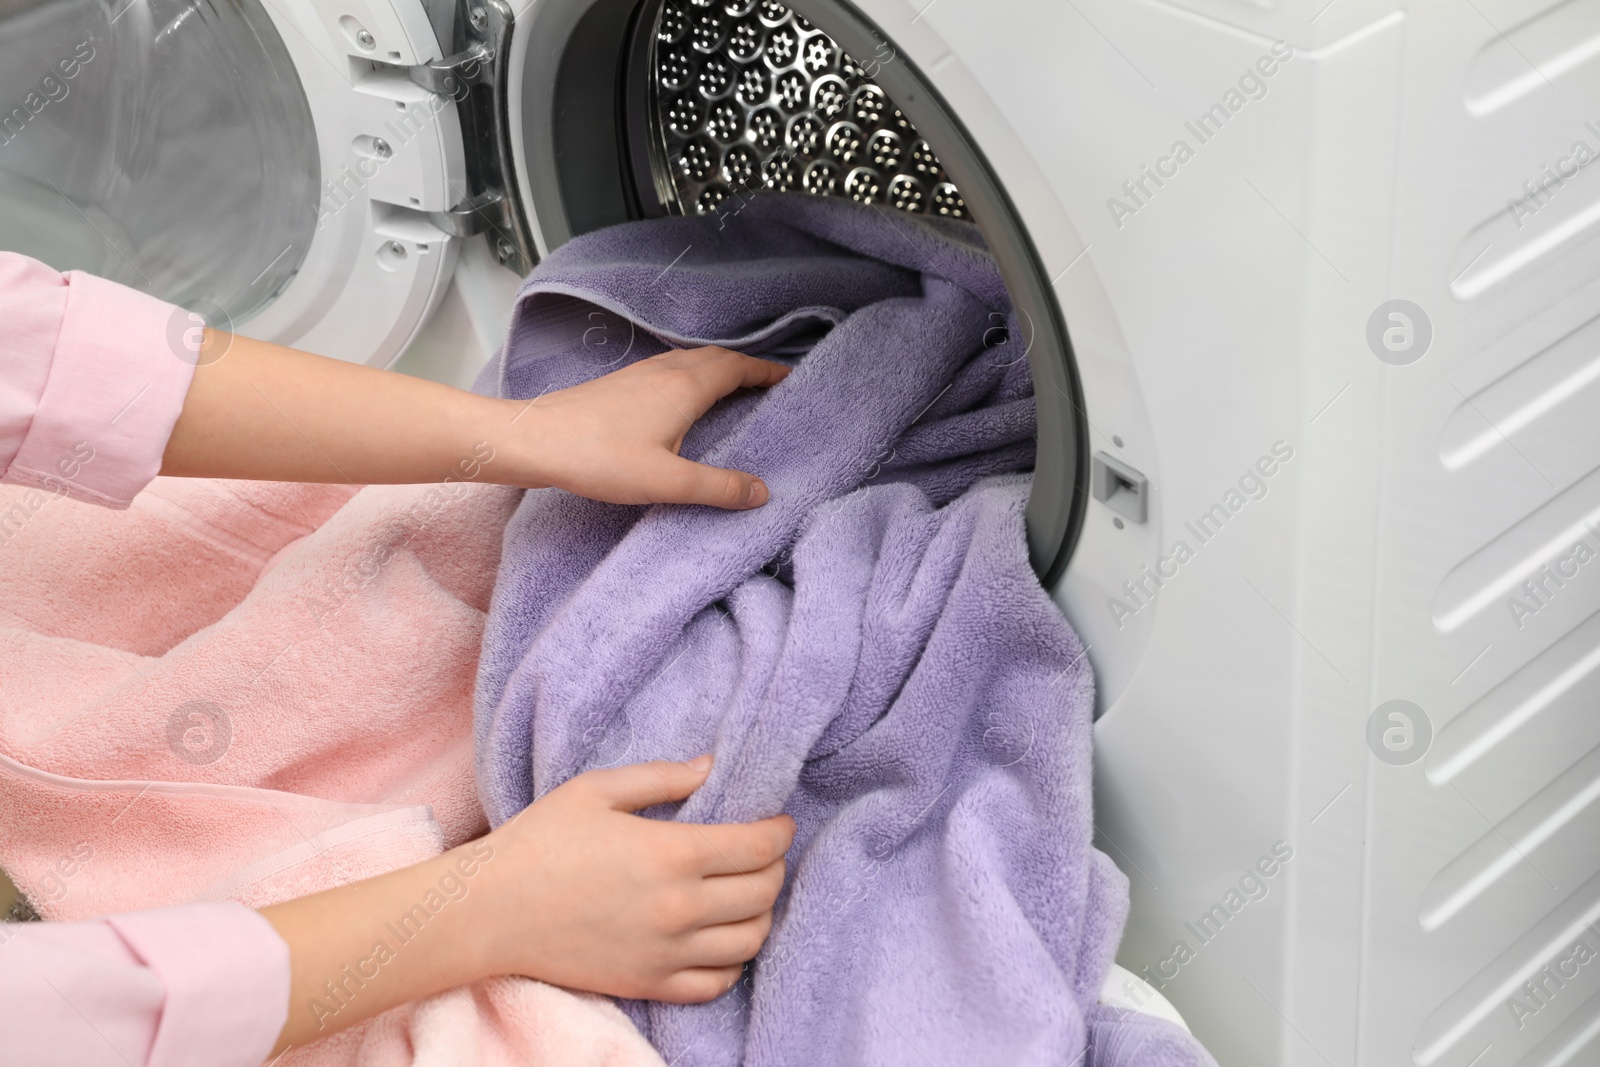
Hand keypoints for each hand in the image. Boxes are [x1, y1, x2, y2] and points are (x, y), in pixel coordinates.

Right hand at [263, 756, 792, 1053]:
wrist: (488, 911)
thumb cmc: (538, 841)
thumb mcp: (598, 789)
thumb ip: (662, 777)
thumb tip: (712, 767)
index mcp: (672, 853)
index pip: (758, 847)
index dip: (779, 832)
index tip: (778, 822)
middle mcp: (678, 909)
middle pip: (763, 893)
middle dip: (774, 868)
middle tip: (763, 853)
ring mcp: (665, 953)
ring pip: (750, 941)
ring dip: (761, 914)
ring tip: (748, 894)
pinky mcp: (648, 984)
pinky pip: (717, 983)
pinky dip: (734, 961)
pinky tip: (723, 938)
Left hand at [509, 347, 789, 508]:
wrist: (535, 439)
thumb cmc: (599, 458)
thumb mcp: (667, 482)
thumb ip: (717, 487)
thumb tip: (762, 492)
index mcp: (685, 386)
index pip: (739, 367)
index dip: (768, 371)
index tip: (791, 379)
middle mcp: (666, 370)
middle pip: (718, 357)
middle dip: (748, 367)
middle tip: (770, 385)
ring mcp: (641, 373)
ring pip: (692, 361)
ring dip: (719, 369)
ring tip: (736, 390)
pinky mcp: (622, 384)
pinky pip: (671, 369)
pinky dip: (693, 376)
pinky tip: (685, 400)